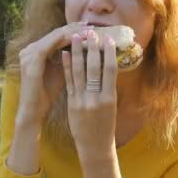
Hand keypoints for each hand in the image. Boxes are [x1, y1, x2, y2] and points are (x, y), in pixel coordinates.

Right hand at [17, 22, 91, 123]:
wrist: (34, 111)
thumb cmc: (49, 93)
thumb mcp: (62, 71)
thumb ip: (71, 59)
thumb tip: (90, 49)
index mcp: (37, 50)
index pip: (58, 35)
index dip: (74, 30)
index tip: (91, 28)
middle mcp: (30, 49)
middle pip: (55, 33)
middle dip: (74, 29)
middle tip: (91, 25)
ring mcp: (28, 55)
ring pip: (53, 37)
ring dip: (71, 33)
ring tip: (87, 31)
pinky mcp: (30, 63)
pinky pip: (47, 47)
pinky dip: (61, 41)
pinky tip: (75, 38)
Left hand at [62, 29, 117, 157]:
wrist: (94, 145)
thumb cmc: (106, 124)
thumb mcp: (111, 106)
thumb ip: (108, 87)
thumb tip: (107, 67)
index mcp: (110, 97)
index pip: (110, 70)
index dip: (108, 53)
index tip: (107, 39)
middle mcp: (96, 98)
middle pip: (94, 68)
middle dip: (92, 48)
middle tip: (91, 32)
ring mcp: (82, 100)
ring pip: (79, 72)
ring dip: (77, 53)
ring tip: (76, 38)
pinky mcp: (72, 103)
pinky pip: (69, 82)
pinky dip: (67, 67)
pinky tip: (65, 54)